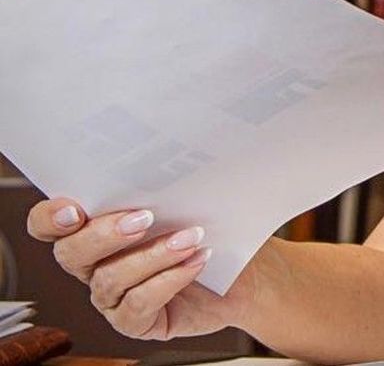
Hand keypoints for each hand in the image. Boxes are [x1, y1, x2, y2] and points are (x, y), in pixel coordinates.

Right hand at [26, 197, 249, 340]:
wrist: (247, 270)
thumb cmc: (210, 225)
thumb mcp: (187, 196)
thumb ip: (161, 181)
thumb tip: (166, 150)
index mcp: (92, 228)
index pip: (48, 224)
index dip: (50, 218)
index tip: (76, 209)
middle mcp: (94, 265)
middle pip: (71, 253)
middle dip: (104, 234)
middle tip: (144, 218)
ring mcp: (112, 296)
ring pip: (111, 278)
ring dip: (153, 254)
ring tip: (190, 236)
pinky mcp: (137, 322)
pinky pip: (139, 304)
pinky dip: (170, 279)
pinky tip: (197, 261)